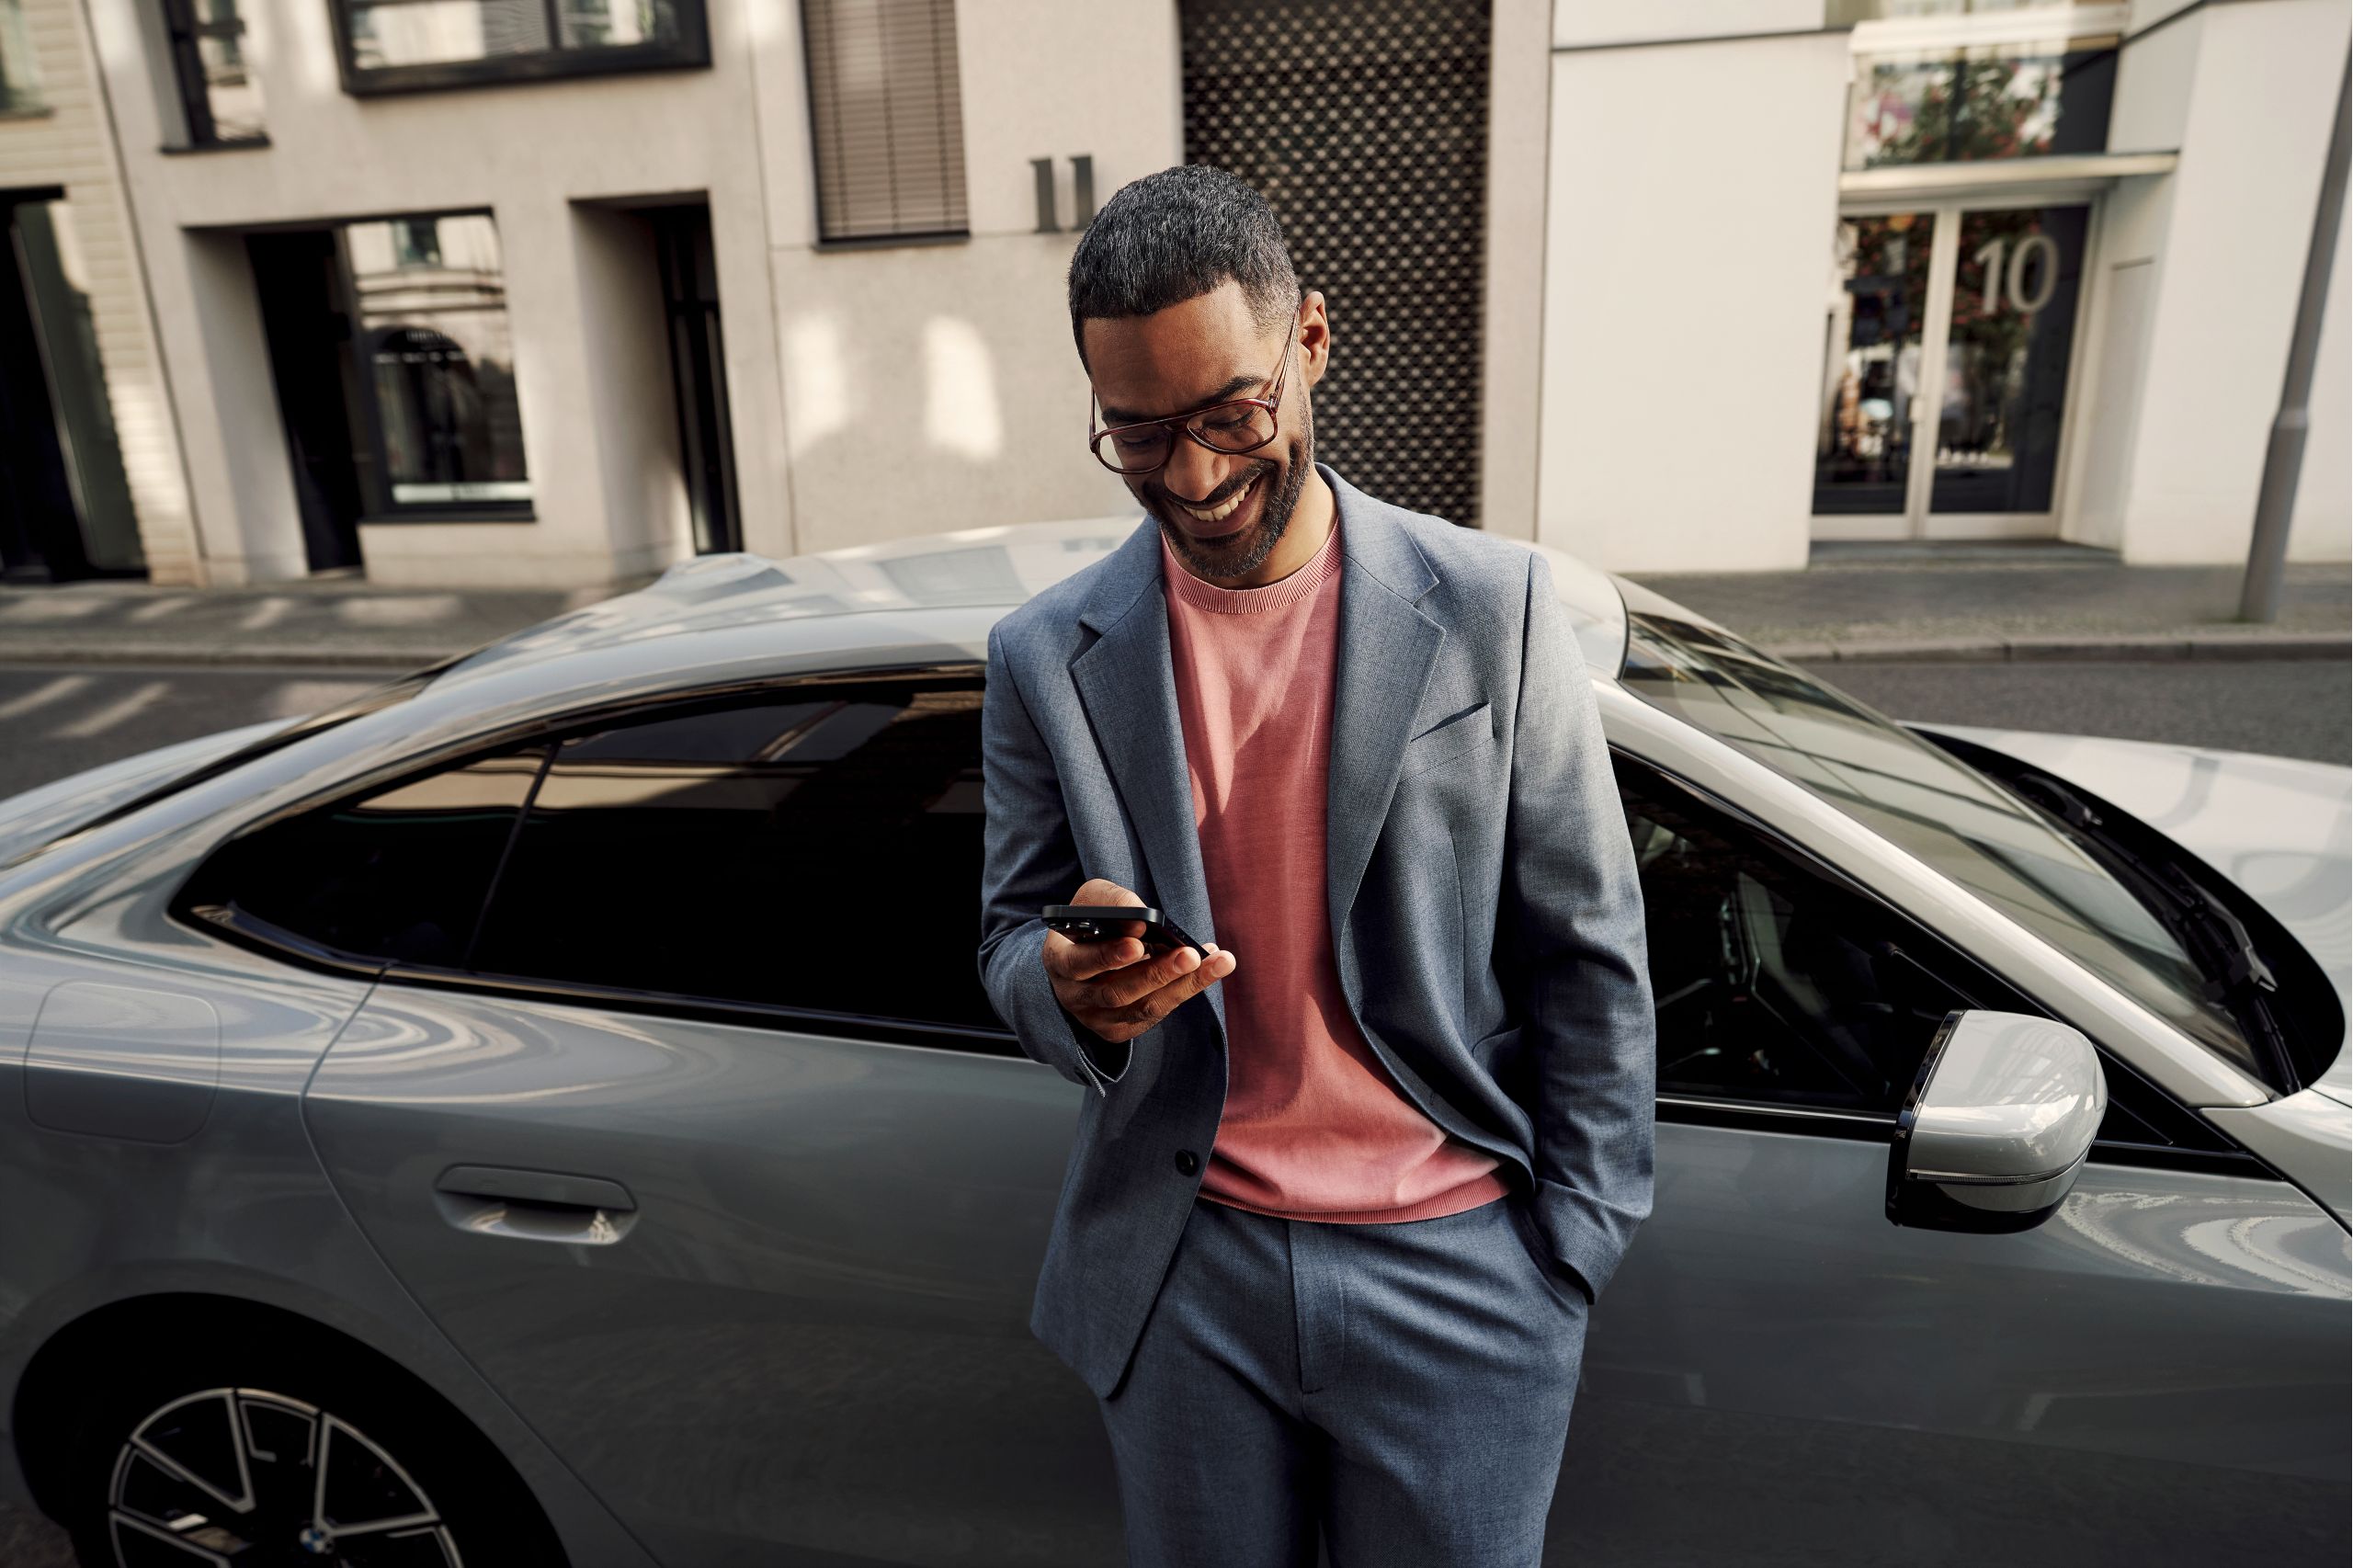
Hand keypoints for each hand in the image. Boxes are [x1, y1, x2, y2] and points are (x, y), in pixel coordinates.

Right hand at [1044, 878, 1236, 1043]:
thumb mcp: (1092, 901)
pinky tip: (1211, 968)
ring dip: (1184, 984)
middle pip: (1117, 992)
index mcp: (1059, 961)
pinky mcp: (1120, 1029)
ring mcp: (1097, 1018)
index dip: (1109, 955)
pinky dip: (1186, 990)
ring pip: (1143, 1008)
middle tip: (1190, 954)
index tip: (1139, 940)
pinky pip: (1156, 1013)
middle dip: (1157, 972)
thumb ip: (1112, 901)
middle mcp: (1075, 996)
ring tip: (1216, 960)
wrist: (1084, 955)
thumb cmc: (1090, 923)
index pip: (1079, 963)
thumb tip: (1142, 917)